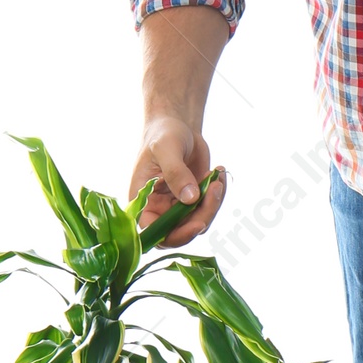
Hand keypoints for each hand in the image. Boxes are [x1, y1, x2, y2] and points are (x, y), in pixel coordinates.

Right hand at [130, 114, 226, 247]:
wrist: (177, 126)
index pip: (154, 231)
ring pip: (198, 221)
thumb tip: (191, 199)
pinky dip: (218, 195)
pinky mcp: (193, 201)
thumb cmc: (164, 134)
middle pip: (181, 231)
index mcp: (143, 201)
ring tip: (216, 174)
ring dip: (213, 203)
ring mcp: (177, 207)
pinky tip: (218, 173)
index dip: (176, 236)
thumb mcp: (166, 148)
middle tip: (215, 189)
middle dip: (202, 215)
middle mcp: (158, 209)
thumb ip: (176, 173)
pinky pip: (208, 208)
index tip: (198, 223)